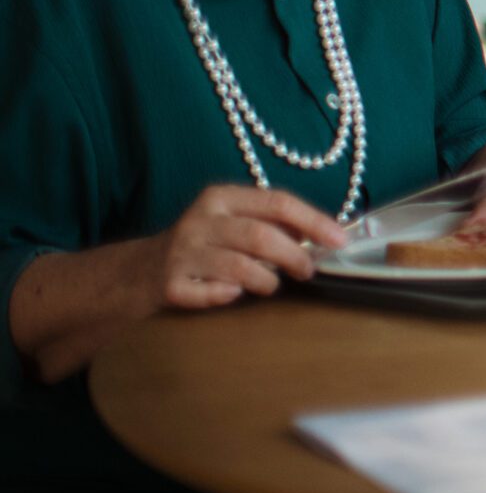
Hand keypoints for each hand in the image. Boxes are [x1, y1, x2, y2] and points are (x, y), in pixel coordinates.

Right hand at [148, 186, 347, 310]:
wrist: (138, 271)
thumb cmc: (203, 245)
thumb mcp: (231, 222)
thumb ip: (270, 223)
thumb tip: (323, 236)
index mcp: (221, 197)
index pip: (277, 202)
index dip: (314, 221)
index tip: (340, 240)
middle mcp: (200, 219)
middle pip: (261, 236)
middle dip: (294, 256)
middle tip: (308, 271)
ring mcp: (182, 252)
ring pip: (240, 267)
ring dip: (267, 280)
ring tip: (271, 284)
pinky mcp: (170, 285)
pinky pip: (214, 294)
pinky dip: (231, 296)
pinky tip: (232, 293)